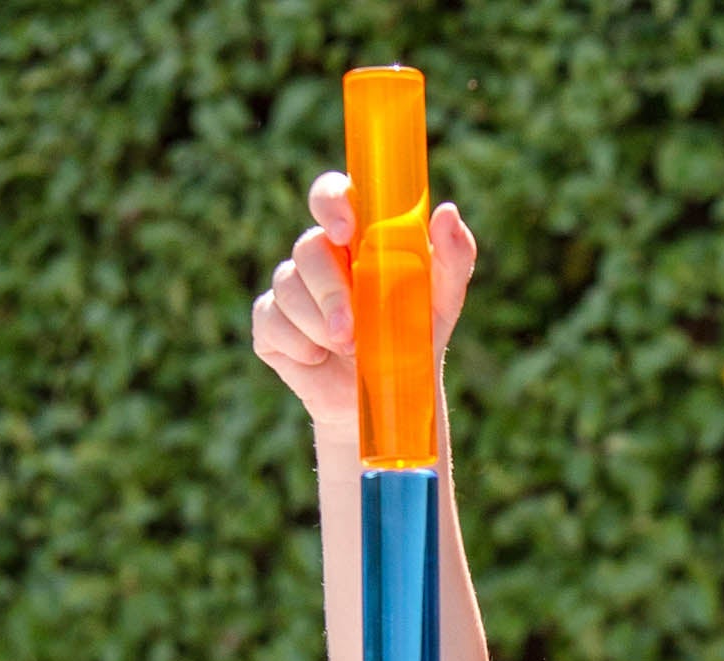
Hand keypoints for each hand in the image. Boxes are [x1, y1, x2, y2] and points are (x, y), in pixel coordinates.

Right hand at [252, 170, 478, 441]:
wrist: (389, 401)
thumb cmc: (415, 340)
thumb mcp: (442, 303)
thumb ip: (453, 258)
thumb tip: (447, 212)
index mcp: (357, 239)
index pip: (331, 196)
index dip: (330, 202)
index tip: (344, 230)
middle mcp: (320, 257)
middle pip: (308, 249)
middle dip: (330, 291)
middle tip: (353, 331)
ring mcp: (292, 290)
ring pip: (288, 288)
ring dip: (319, 324)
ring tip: (350, 350)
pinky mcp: (272, 327)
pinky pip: (270, 323)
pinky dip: (299, 346)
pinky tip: (319, 359)